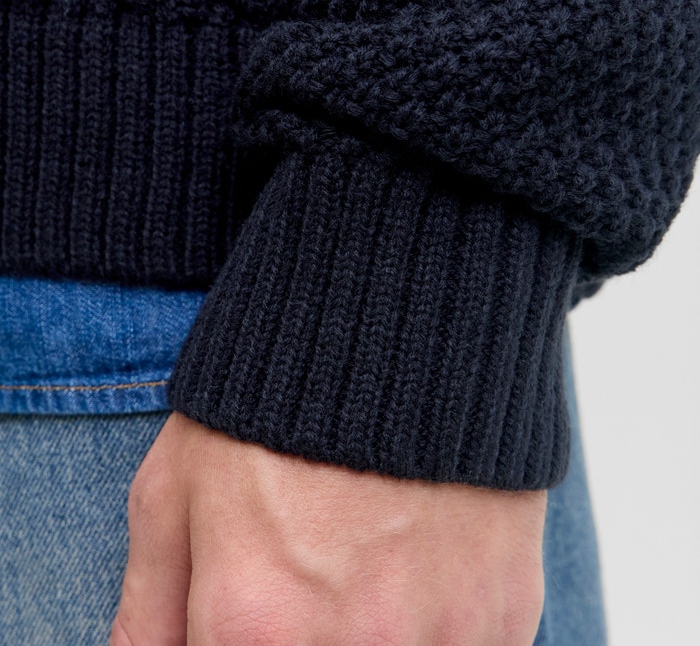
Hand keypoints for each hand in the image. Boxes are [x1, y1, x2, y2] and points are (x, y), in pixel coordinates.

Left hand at [110, 411, 545, 644]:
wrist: (400, 320)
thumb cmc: (272, 398)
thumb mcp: (174, 486)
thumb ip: (148, 611)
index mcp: (253, 627)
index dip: (234, 635)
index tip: (253, 609)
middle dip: (303, 632)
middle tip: (309, 574)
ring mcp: (440, 636)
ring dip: (375, 630)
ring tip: (362, 563)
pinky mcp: (502, 614)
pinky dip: (434, 623)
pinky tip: (418, 559)